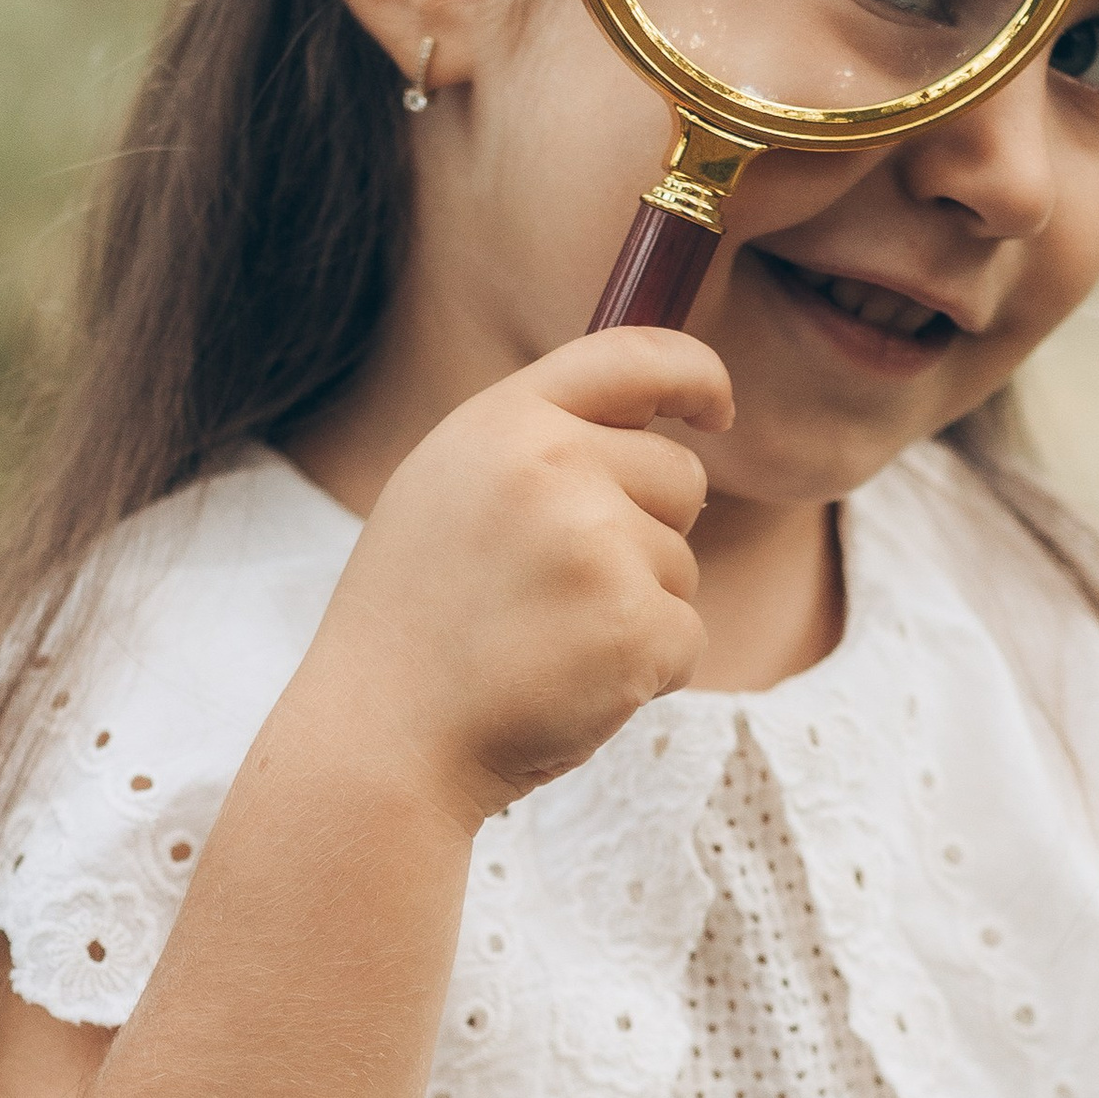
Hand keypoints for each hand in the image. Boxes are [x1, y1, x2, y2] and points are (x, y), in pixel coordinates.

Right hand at [306, 328, 732, 821]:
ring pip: (682, 565)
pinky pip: (687, 637)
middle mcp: (554, 466)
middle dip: (646, 533)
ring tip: (544, 645)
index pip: (631, 356)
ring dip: (636, 611)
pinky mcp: (636, 624)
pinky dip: (646, 673)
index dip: (693, 375)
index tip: (716, 408)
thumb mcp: (448, 493)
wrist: (382, 742)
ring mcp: (599, 544)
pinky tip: (570, 688)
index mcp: (503, 422)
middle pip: (680, 476)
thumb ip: (537, 448)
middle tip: (553, 594)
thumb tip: (654, 431)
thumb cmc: (417, 627)